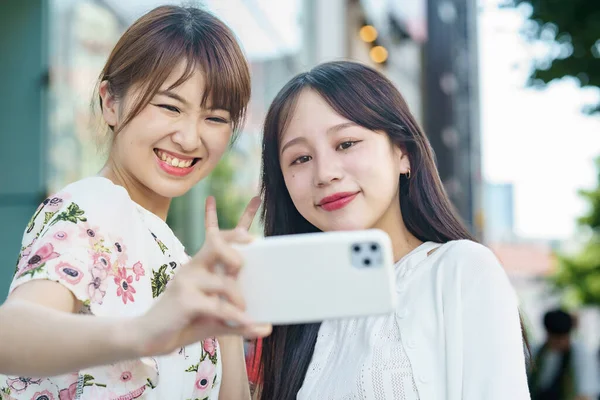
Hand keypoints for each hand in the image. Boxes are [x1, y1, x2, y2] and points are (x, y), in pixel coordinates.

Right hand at [133, 196, 270, 356]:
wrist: (148, 337)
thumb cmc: (184, 322)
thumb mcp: (215, 317)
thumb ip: (239, 319)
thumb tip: (268, 328)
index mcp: (201, 264)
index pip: (219, 236)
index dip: (238, 221)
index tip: (256, 200)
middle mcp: (193, 266)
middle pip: (217, 244)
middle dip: (236, 250)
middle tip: (245, 266)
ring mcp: (187, 280)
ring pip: (225, 281)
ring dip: (239, 299)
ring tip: (246, 313)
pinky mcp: (184, 299)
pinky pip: (217, 305)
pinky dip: (234, 316)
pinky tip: (246, 323)